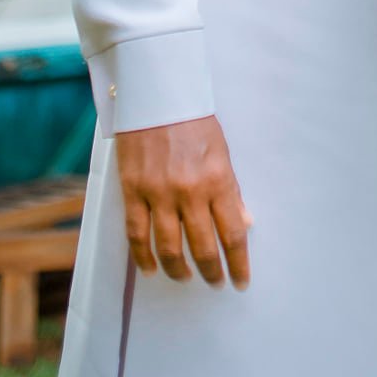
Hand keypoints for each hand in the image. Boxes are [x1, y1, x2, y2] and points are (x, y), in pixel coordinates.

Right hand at [114, 116, 251, 287]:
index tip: (241, 280)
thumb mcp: (222, 152)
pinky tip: (151, 268)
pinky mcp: (133, 190)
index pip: (233, 234)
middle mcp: (190, 191)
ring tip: (185, 278)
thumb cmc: (193, 121)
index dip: (238, 263)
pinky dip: (144, 257)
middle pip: (202, 247)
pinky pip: (137, 234)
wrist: (157, 94)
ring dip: (179, 270)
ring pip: (169, 248)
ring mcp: (159, 192)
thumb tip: (243, 225)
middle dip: (211, 271)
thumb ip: (231, 191)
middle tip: (215, 282)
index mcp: (218, 179)